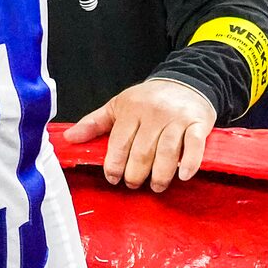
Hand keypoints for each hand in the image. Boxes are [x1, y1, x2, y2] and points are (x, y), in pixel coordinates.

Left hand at [62, 78, 216, 190]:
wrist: (187, 82)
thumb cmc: (149, 99)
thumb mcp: (119, 106)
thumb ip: (94, 123)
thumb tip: (69, 138)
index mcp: (132, 110)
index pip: (119, 142)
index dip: (114, 164)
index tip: (113, 178)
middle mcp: (154, 114)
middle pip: (143, 151)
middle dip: (136, 174)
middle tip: (134, 184)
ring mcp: (178, 119)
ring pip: (167, 152)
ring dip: (160, 175)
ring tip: (156, 186)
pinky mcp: (199, 124)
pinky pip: (194, 146)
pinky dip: (190, 162)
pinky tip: (183, 176)